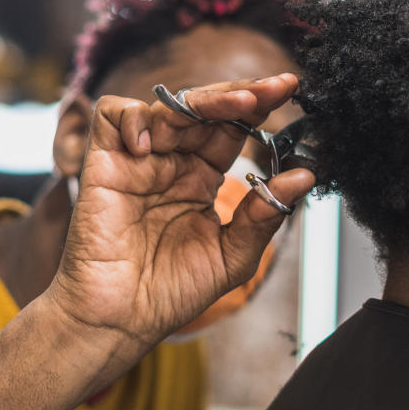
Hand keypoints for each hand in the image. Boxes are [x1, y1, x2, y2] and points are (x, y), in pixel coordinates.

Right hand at [48, 74, 315, 354]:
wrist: (121, 320)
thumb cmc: (170, 293)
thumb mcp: (231, 256)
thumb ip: (264, 215)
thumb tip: (304, 175)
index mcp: (200, 179)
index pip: (231, 129)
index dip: (258, 107)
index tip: (289, 89)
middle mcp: (171, 163)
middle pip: (203, 109)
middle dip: (239, 93)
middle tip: (271, 89)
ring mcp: (138, 160)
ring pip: (165, 105)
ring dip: (202, 99)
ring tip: (237, 106)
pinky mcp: (104, 163)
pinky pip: (112, 117)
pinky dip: (133, 118)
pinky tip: (151, 144)